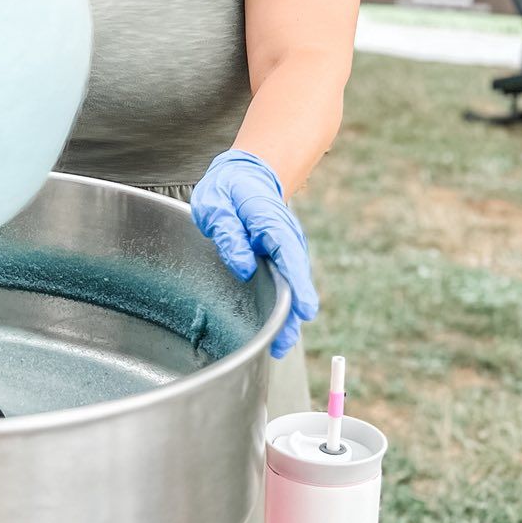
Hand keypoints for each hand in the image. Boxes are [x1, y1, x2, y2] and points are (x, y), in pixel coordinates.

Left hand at [189, 148, 317, 360]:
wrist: (245, 175)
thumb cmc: (228, 189)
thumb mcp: (216, 203)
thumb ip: (228, 232)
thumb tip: (244, 268)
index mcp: (269, 218)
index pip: (288, 252)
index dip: (297, 283)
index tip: (304, 309)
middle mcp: (285, 235)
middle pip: (294, 276)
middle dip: (292, 312)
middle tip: (283, 343)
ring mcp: (286, 248)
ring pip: (291, 285)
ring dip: (288, 316)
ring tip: (280, 347)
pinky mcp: (281, 259)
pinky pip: (285, 284)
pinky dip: (283, 306)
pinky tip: (277, 331)